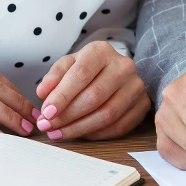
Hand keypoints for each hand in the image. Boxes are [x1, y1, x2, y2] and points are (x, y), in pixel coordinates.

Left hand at [33, 41, 150, 140]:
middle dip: (67, 116)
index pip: (81, 74)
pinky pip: (119, 127)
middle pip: (94, 97)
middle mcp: (123, 66)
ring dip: (79, 128)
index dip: (62, 96)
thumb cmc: (88, 69)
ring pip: (107, 114)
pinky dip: (96, 134)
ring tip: (59, 133)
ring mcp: (136, 87)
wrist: (116, 70)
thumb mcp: (69, 65)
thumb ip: (54, 77)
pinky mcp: (143, 105)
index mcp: (102, 51)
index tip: (46, 112)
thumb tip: (43, 93)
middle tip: (48, 126)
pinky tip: (80, 134)